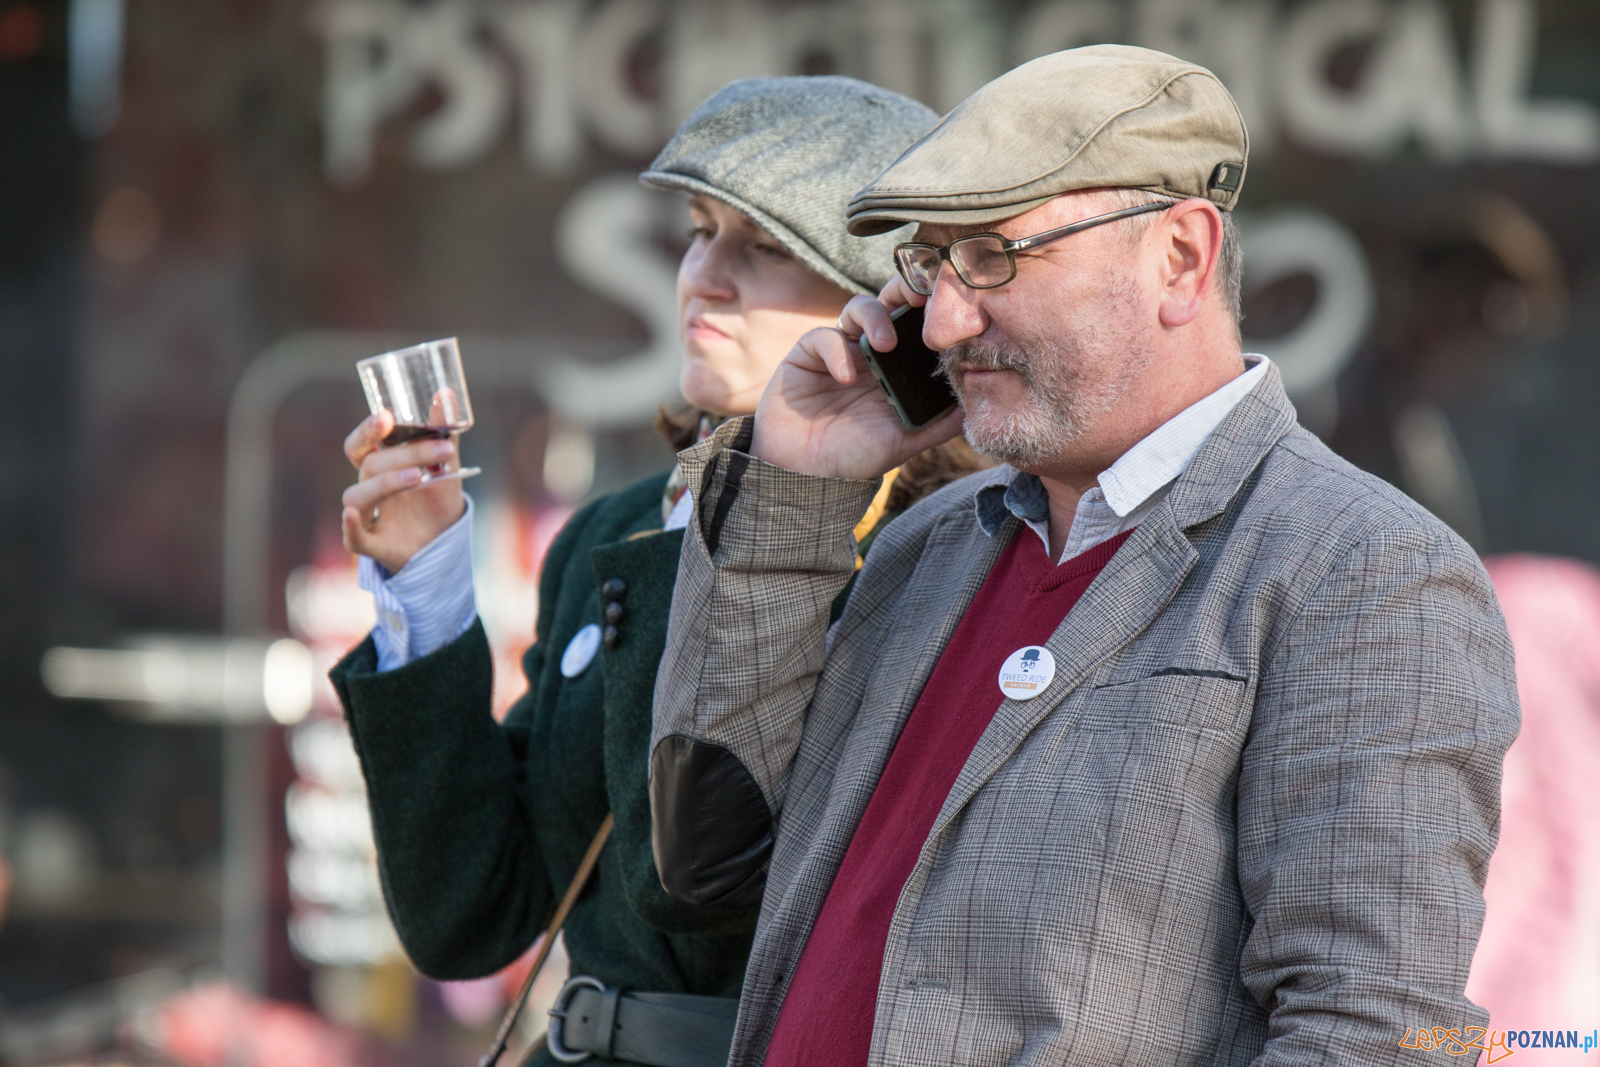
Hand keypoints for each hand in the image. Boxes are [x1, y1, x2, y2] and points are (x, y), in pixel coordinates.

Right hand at [340, 410, 466, 572]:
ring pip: (356, 496)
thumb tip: (446, 394)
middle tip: (441, 450)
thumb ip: (444, 432)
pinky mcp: (373, 545)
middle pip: (370, 465)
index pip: (360, 444)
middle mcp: (369, 488)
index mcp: (380, 466)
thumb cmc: (436, 499)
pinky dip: (349, 527)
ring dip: (385, 483)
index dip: (368, 430)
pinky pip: (352, 538)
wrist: (444, 543)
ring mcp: (369, 516)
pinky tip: (351, 515)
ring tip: (419, 477)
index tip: (388, 416)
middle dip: (404, 455)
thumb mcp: (444, 465)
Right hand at [751, 277, 961, 479]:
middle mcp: (869, 353)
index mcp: (896, 368)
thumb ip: (937, 425)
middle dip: (904, 292)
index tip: (950, 306)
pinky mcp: (807, 355)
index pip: (916, 326)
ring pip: (858, 309)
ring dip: (875, 318)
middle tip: (920, 297)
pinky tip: (845, 378)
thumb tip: (975, 407)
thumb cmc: (853, 458)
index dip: (930, 311)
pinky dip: (836, 352)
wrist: (804, 475)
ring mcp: (838, 350)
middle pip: (889, 304)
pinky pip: (823, 337)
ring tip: (884, 344)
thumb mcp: (903, 443)